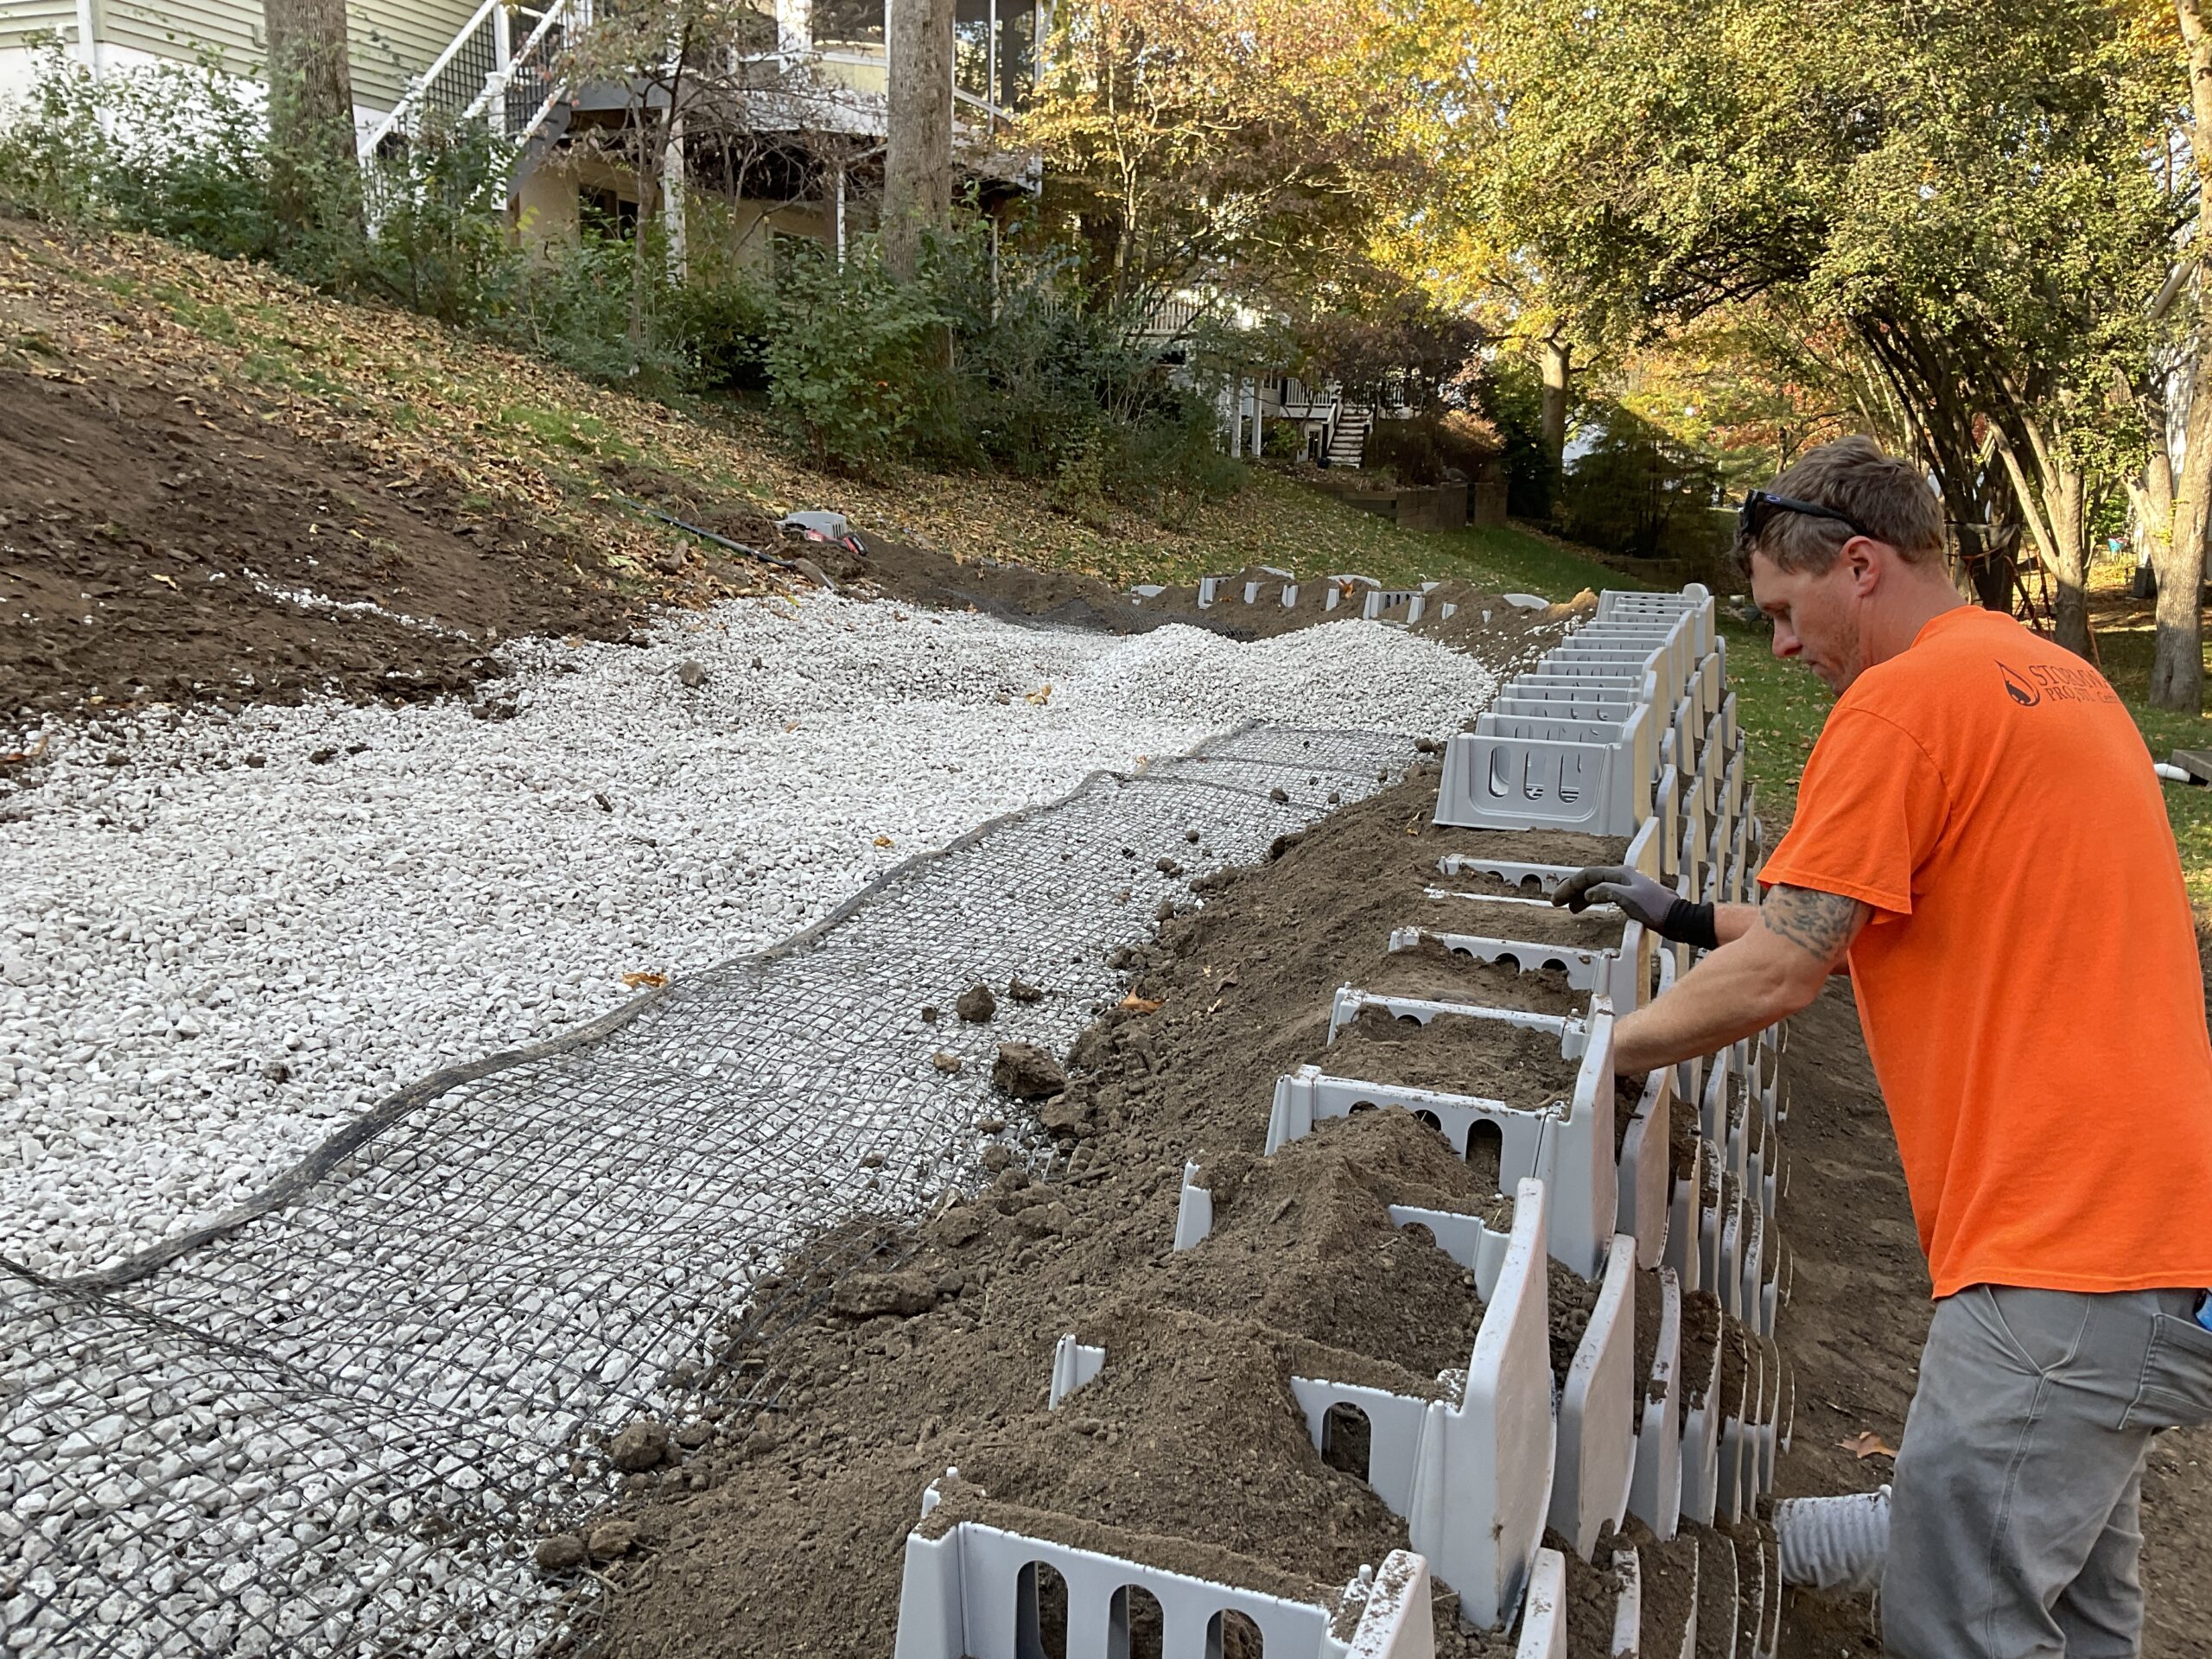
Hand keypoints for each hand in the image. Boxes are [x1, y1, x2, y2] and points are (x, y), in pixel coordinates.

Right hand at [1551, 864, 1674, 929]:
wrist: (1678, 919)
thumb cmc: (1657, 909)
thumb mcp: (1629, 899)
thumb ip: (1606, 892)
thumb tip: (1589, 892)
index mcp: (1620, 874)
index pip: (1587, 875)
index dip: (1570, 886)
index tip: (1557, 898)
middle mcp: (1622, 878)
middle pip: (1590, 880)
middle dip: (1573, 890)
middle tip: (1558, 902)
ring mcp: (1626, 887)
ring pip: (1597, 887)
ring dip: (1582, 896)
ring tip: (1572, 908)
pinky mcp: (1631, 898)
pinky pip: (1605, 895)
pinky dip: (1593, 901)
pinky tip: (1591, 908)